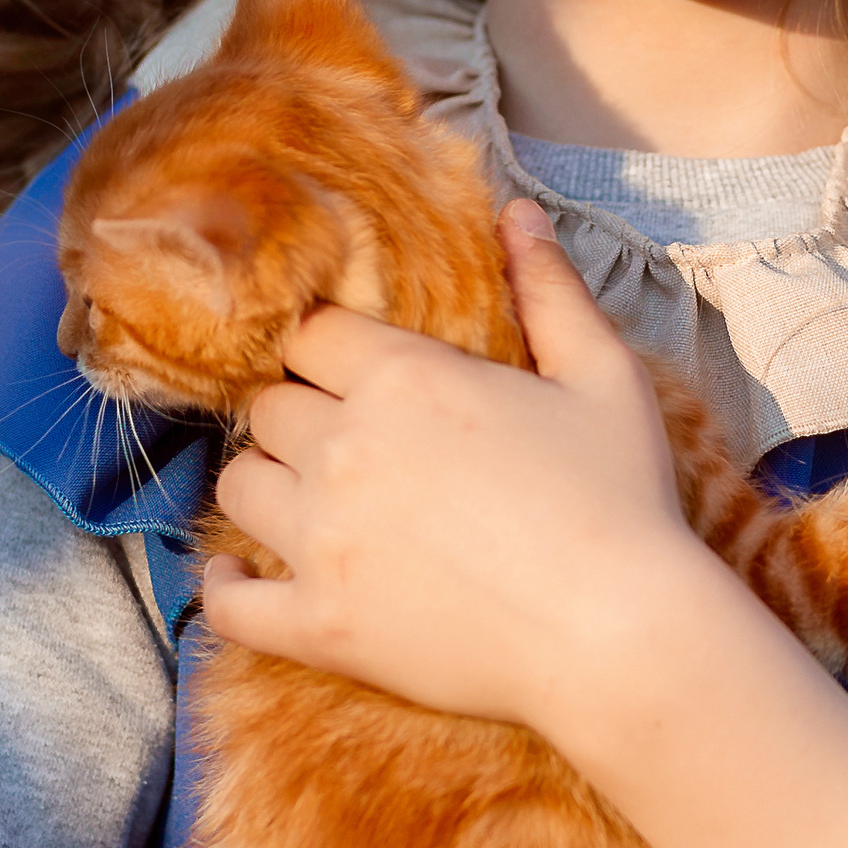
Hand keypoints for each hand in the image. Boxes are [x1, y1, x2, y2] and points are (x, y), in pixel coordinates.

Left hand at [206, 201, 847, 847]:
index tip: (355, 373)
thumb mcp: (601, 375)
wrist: (620, 636)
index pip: (313, 335)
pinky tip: (237, 577)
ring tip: (305, 499)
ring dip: (267, 485)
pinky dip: (224, 588)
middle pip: (271, 408)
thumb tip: (517, 211)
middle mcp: (345, 449)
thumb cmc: (623, 499)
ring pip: (238, 486)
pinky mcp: (320, 626)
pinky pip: (230, 603)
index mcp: (403, 378)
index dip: (332, 350)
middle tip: (345, 440)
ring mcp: (323, 542)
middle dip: (303, 416)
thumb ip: (550, 287)